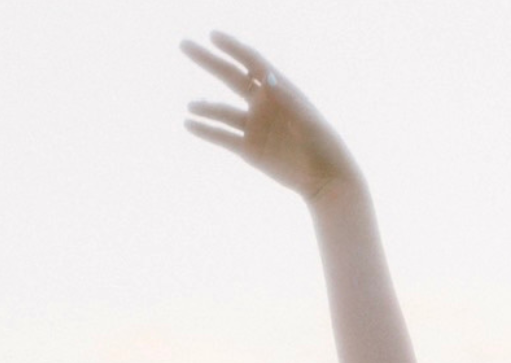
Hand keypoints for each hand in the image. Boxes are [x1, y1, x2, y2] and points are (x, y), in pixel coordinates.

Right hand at [181, 32, 361, 201]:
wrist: (326, 179)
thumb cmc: (323, 145)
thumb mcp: (307, 118)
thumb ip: (286, 97)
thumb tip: (265, 76)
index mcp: (279, 90)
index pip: (251, 62)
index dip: (232, 47)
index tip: (213, 36)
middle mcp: (263, 104)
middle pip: (230, 77)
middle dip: (208, 60)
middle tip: (184, 44)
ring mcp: (255, 127)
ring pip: (223, 111)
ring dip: (206, 107)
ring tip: (191, 106)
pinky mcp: (250, 150)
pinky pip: (223, 137)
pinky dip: (206, 131)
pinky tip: (189, 124)